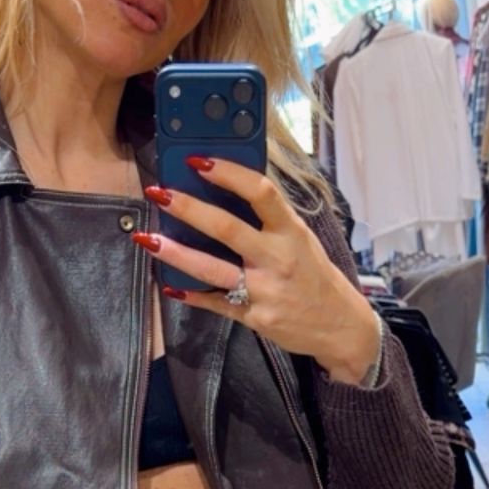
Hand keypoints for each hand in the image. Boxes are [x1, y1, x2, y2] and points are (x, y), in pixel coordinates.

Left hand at [138, 158, 379, 386]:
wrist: (341, 327)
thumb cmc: (316, 277)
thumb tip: (229, 189)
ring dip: (176, 253)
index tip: (199, 161)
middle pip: (227, 229)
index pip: (260, 192)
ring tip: (147, 239)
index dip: (228, 173)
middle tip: (158, 192)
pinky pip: (216, 304)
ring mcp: (264, 291)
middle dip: (189, 209)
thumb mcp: (302, 240)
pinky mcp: (255, 318)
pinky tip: (169, 284)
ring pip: (213, 269)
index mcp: (292, 232)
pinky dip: (191, 295)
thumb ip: (270, 219)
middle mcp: (278, 259)